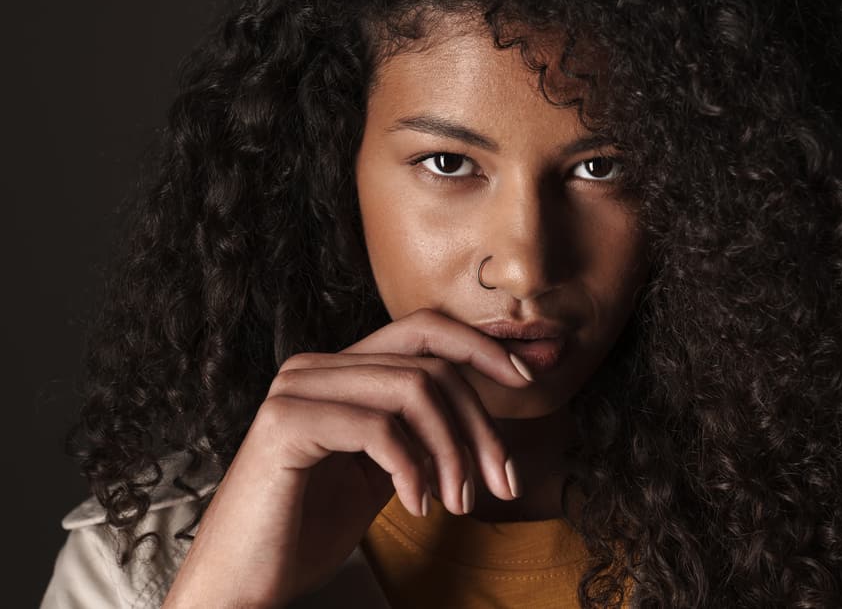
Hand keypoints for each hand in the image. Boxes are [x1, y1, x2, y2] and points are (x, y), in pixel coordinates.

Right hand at [162, 308, 527, 607]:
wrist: (245, 583)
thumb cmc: (309, 530)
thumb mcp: (384, 471)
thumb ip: (421, 434)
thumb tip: (489, 414)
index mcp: (340, 371)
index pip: (424, 329)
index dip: (482, 346)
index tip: (527, 380)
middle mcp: (316, 366)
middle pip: (431, 361)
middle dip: (481, 422)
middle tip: (501, 481)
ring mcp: (297, 389)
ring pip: (414, 389)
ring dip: (454, 451)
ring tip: (459, 503)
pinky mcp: (285, 423)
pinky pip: (379, 427)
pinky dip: (413, 468)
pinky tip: (419, 505)